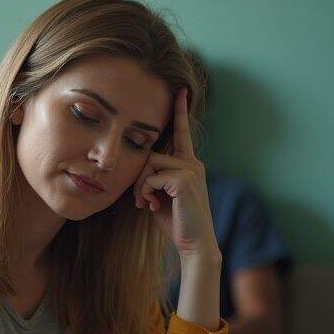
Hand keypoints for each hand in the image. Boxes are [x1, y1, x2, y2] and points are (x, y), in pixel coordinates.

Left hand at [133, 89, 218, 258]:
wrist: (194, 244)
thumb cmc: (175, 221)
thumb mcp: (161, 195)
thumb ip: (154, 177)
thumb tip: (140, 170)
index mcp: (189, 164)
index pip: (182, 133)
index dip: (180, 111)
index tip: (180, 90)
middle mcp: (193, 163)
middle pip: (151, 154)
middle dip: (139, 178)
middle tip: (140, 200)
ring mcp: (191, 170)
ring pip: (149, 164)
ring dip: (140, 186)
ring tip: (146, 204)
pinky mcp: (184, 180)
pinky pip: (152, 177)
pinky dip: (145, 192)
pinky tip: (152, 206)